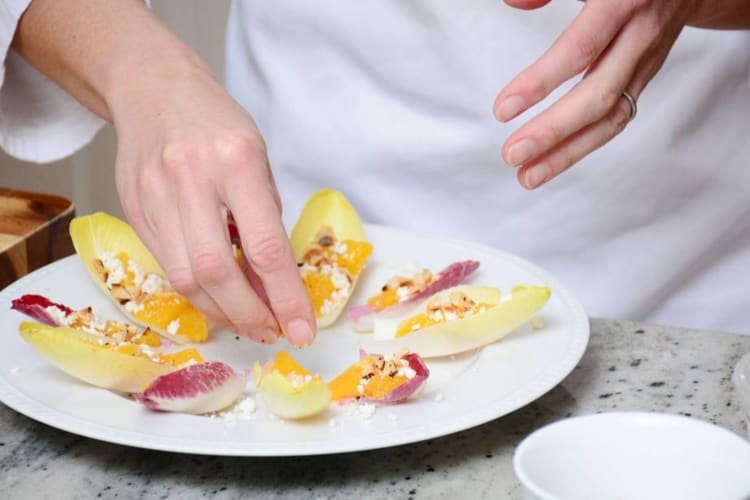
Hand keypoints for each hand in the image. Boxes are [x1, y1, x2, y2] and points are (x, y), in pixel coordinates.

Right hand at [108, 61, 315, 346]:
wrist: (153, 90)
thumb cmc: (217, 124)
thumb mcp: (259, 160)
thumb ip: (265, 219)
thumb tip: (275, 285)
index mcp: (237, 161)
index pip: (266, 247)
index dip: (286, 299)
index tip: (302, 330)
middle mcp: (192, 179)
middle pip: (217, 272)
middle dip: (249, 315)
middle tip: (271, 332)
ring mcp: (155, 196)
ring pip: (185, 278)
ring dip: (221, 312)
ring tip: (246, 321)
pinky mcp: (133, 210)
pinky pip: (166, 266)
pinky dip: (196, 291)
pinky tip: (216, 297)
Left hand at [494, 0, 701, 188]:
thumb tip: (512, 3)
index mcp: (623, 1)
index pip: (580, 50)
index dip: (540, 81)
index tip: (503, 109)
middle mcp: (640, 36)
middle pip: (598, 95)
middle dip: (552, 132)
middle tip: (512, 154)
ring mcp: (646, 62)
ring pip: (611, 118)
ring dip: (567, 153)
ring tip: (527, 175)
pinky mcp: (643, 80)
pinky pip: (615, 119)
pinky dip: (583, 144)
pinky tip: (552, 162)